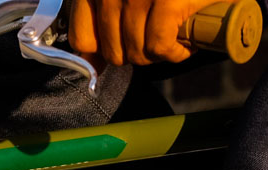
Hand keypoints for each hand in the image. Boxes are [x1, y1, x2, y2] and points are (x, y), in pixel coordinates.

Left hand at [68, 0, 196, 65]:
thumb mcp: (126, 0)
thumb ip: (101, 25)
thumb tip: (92, 65)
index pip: (81, 37)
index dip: (101, 51)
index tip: (123, 47)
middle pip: (113, 52)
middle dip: (139, 51)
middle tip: (158, 36)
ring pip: (138, 53)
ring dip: (160, 53)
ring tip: (174, 35)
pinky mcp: (165, 2)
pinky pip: (160, 48)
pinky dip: (177, 53)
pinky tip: (187, 43)